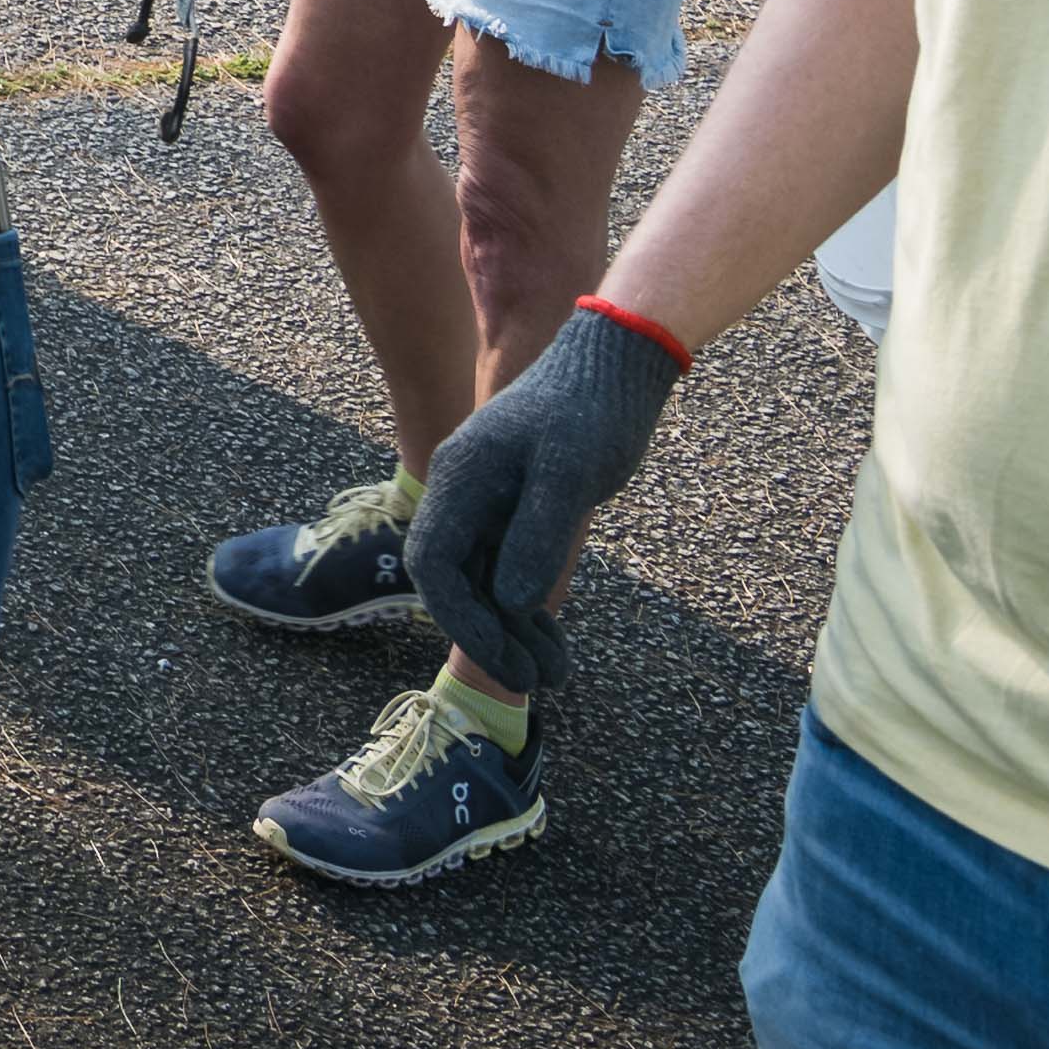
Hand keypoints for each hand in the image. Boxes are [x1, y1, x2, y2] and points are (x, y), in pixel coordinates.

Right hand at [407, 304, 687, 691]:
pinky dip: (526, 607)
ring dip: (514, 630)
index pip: (435, 563)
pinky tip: (551, 638)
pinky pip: (504, 569)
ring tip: (557, 673)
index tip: (504, 658)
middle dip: (492, 636)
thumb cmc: (592, 412)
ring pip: (482, 582)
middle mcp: (463, 494)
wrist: (613, 367)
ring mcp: (487, 503)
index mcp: (462, 479)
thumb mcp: (571, 472)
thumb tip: (508, 601)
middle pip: (456, 582)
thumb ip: (536, 536)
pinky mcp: (513, 510)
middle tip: (539, 681)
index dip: (462, 618)